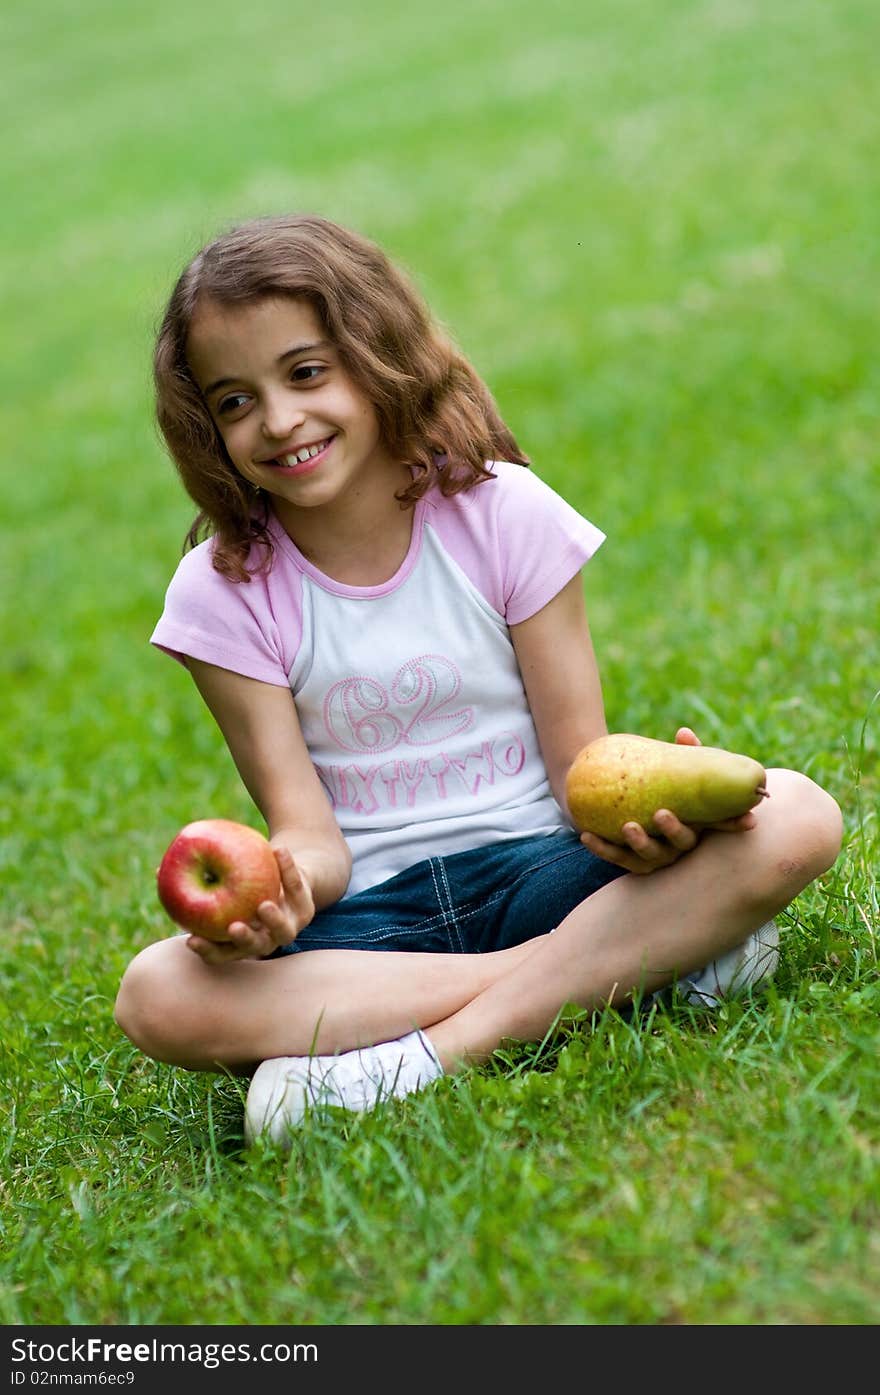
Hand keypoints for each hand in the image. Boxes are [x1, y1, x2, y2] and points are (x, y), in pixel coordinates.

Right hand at [185, 844, 315, 964]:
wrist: (287, 879)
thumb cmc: (242, 884)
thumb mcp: (219, 883)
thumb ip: (193, 881)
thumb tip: (156, 872)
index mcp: (241, 941)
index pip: (221, 953)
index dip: (207, 950)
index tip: (191, 940)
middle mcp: (265, 939)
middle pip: (255, 947)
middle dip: (244, 940)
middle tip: (233, 927)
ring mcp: (288, 925)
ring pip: (283, 930)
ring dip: (273, 920)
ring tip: (263, 905)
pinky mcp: (306, 906)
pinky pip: (296, 886)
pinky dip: (288, 868)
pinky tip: (278, 851)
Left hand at [578, 725, 756, 875]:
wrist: (619, 803)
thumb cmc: (657, 785)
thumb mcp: (670, 771)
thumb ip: (680, 756)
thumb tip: (683, 733)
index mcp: (697, 822)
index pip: (719, 825)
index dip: (733, 824)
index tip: (749, 820)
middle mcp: (679, 844)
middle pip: (683, 843)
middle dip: (674, 830)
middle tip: (661, 813)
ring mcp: (655, 855)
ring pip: (650, 856)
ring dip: (639, 843)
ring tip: (628, 826)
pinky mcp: (628, 859)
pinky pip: (616, 857)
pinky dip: (602, 848)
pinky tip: (587, 836)